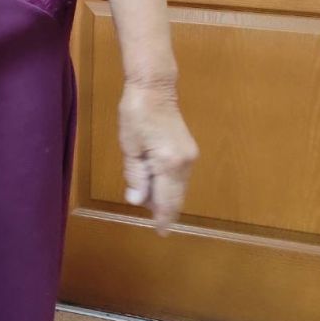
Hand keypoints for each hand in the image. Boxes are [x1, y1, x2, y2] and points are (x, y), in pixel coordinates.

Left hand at [118, 82, 198, 235]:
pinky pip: (179, 176)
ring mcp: (190, 156)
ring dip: (164, 196)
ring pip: (178, 187)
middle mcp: (185, 163)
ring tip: (146, 198)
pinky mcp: (188, 150)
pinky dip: (168, 184)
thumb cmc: (136, 113)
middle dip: (162, 208)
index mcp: (170, 164)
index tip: (161, 233)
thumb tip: (139, 201)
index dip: (163, 218)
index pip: (168, 200)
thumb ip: (136, 175)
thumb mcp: (130, 146)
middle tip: (149, 216)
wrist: (154, 87)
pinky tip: (155, 183)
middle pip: (176, 196)